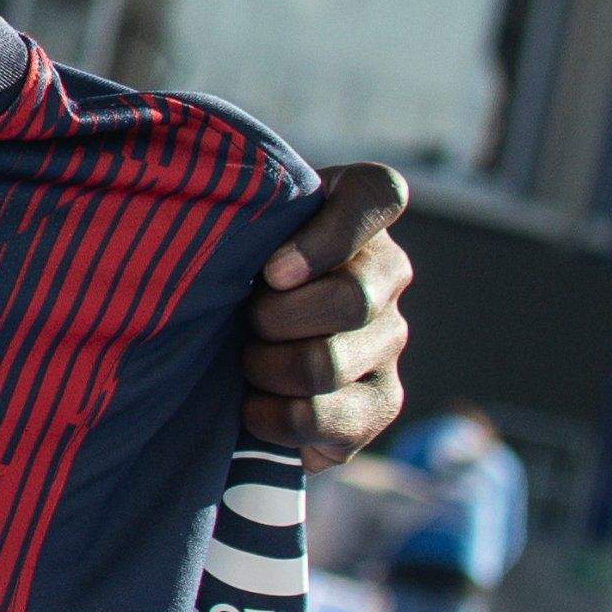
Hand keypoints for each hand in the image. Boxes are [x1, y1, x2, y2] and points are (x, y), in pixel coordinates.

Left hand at [243, 162, 411, 469]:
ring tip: (241, 360)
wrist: (222, 342)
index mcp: (358, 210)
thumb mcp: (226, 225)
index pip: (378, 194)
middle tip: (241, 319)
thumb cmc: (221, 266)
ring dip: (264, 367)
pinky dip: (270, 416)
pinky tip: (249, 405)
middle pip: (350, 299)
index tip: (271, 270)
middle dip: (273, 318)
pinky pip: (320, 417)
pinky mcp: (380, 403)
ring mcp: (390, 339)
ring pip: (326, 363)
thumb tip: (243, 249)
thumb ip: (238, 212)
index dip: (327, 236)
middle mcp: (387, 271)